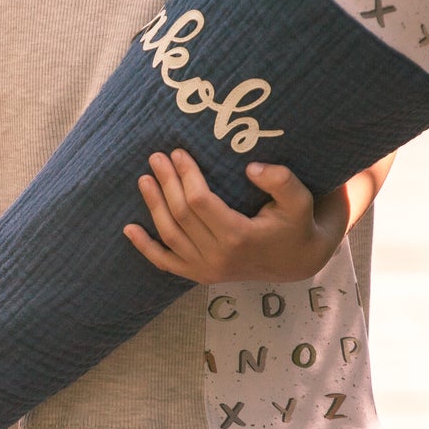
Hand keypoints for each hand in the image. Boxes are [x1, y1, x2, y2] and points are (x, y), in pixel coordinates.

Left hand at [123, 149, 347, 283]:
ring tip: (144, 180)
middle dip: (166, 183)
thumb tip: (250, 168)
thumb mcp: (299, 199)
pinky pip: (167, 263)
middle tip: (156, 158)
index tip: (177, 153)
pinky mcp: (200, 276)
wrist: (297, 260)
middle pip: (181, 215)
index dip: (186, 175)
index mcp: (239, 236)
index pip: (200, 202)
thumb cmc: (297, 223)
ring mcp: (207, 270)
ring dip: (153, 207)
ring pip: (170, 236)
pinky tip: (129, 229)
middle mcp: (218, 257)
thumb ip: (281, 180)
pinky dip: (146, 248)